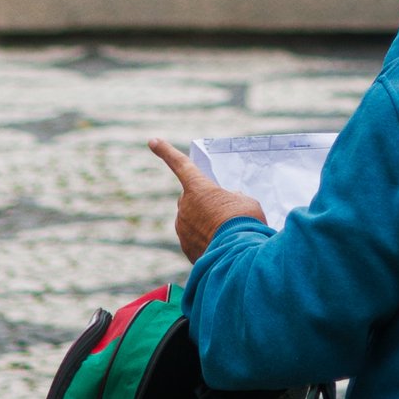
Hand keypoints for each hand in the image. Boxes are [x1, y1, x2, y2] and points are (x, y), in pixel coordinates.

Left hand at [150, 140, 265, 262]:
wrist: (238, 257)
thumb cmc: (244, 222)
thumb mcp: (246, 203)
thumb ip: (234, 199)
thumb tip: (230, 203)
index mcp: (198, 188)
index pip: (180, 164)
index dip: (166, 151)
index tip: (152, 141)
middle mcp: (185, 206)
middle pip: (190, 197)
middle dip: (202, 201)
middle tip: (224, 211)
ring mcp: (182, 228)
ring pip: (191, 219)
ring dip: (205, 222)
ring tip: (226, 232)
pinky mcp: (185, 247)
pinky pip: (193, 238)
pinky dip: (205, 240)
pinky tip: (221, 245)